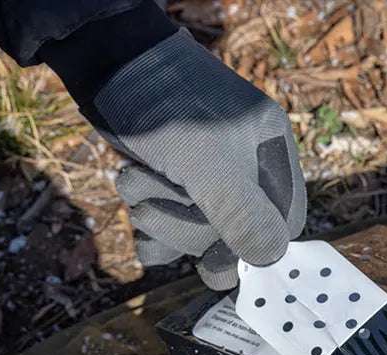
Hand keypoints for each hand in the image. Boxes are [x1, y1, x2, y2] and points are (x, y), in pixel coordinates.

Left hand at [92, 30, 305, 289]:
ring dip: (160, 220)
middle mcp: (246, 165)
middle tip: (150, 211)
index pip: (283, 220)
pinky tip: (131, 203)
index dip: (254, 248)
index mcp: (271, 152)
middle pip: (235, 233)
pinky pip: (173, 230)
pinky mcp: (175, 180)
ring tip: (132, 179)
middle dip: (187, 228)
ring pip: (198, 232)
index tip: (216, 263)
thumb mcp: (206, 162)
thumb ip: (241, 213)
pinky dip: (149, 227)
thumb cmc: (163, 103)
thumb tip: (271, 258)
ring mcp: (209, 175)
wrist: (104, 60)